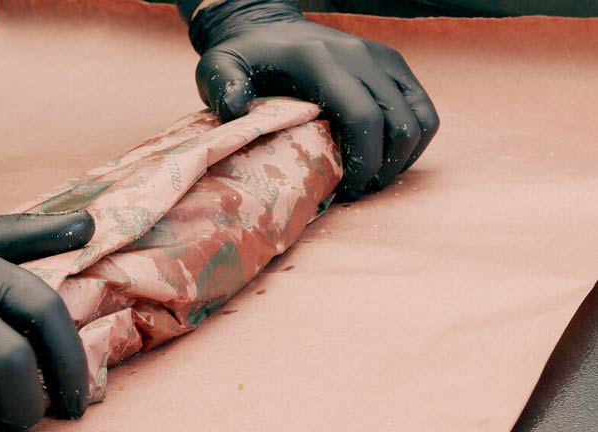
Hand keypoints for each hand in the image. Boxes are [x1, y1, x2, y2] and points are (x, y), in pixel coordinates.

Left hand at [190, 0, 439, 199]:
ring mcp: (382, 60)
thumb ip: (223, 86)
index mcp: (322, 62)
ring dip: (403, 159)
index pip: (363, 119)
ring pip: (421, 119)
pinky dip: (413, 141)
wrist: (266, 26)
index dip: (363, 164)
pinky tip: (385, 159)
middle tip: (357, 192)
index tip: (345, 191)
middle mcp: (361, 57)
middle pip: (399, 125)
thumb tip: (237, 110)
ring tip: (372, 179)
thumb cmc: (242, 56)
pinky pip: (423, 109)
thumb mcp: (219, 66)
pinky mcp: (393, 65)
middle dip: (383, 170)